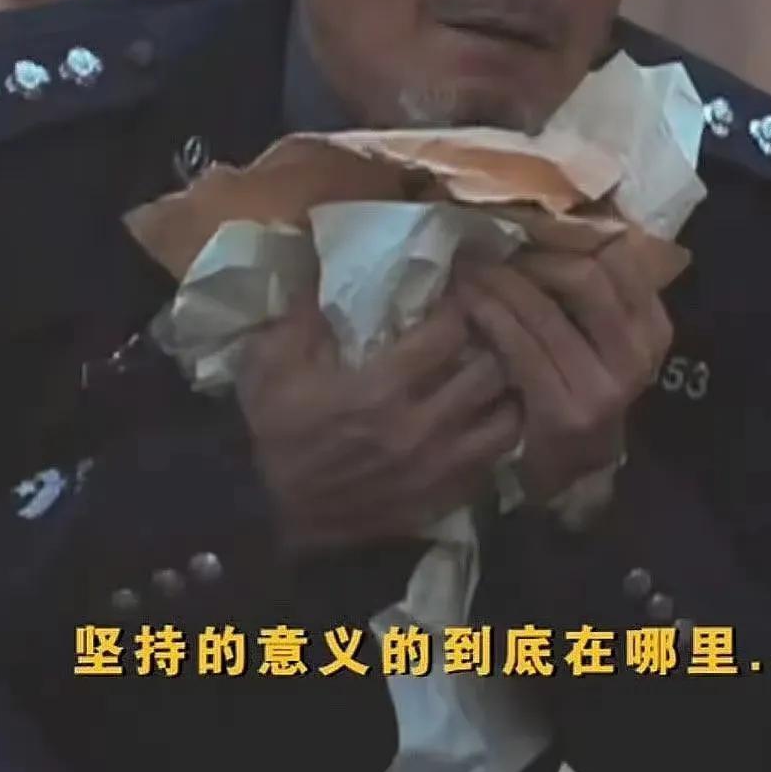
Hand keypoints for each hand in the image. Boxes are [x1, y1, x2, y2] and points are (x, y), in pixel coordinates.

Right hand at [235, 299, 521, 554]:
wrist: (265, 512)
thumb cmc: (270, 430)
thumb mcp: (270, 360)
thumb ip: (305, 310)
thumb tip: (327, 259)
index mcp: (379, 389)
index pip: (450, 332)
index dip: (456, 306)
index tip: (451, 298)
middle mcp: (419, 429)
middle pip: (490, 373)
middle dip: (489, 344)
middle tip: (481, 332)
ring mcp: (435, 471)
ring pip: (505, 423)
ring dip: (503, 395)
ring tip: (490, 379)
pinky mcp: (438, 501)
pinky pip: (491, 466)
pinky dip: (492, 441)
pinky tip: (479, 424)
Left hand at [453, 231, 672, 505]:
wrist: (567, 472)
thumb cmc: (576, 388)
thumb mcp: (602, 340)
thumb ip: (595, 291)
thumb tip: (560, 217)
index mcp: (653, 328)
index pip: (622, 256)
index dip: (573, 233)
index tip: (532, 223)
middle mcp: (638, 356)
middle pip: (586, 275)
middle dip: (532, 254)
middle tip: (492, 245)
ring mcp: (605, 388)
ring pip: (545, 309)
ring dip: (498, 281)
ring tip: (469, 268)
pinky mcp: (565, 412)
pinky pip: (519, 347)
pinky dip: (488, 316)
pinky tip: (465, 304)